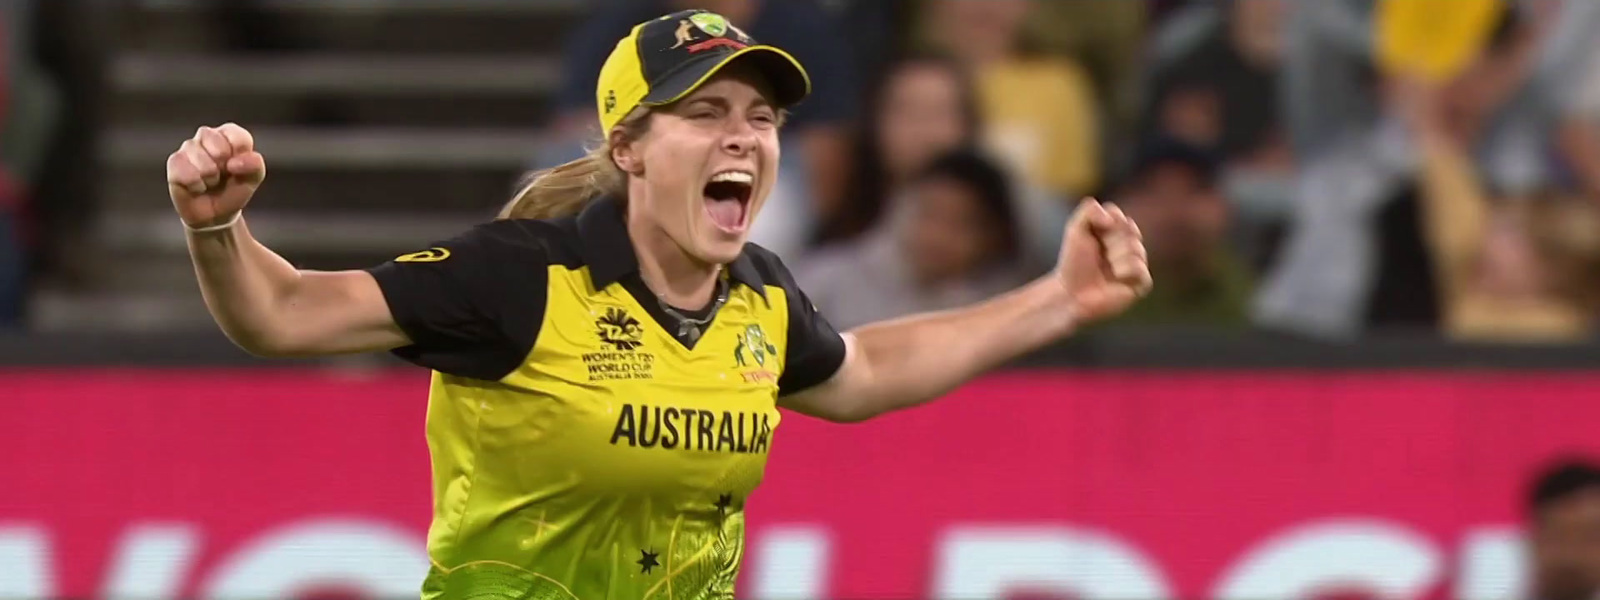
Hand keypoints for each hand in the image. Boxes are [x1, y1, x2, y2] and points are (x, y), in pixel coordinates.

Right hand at [167, 123, 265, 228]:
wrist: (215, 213)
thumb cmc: (234, 189)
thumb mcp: (253, 178)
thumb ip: (254, 165)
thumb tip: (233, 163)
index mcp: (229, 134)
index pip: (237, 137)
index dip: (240, 158)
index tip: (238, 169)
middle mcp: (207, 135)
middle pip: (218, 148)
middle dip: (223, 169)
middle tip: (222, 176)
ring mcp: (188, 147)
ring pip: (201, 161)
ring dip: (210, 179)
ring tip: (210, 182)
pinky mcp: (174, 162)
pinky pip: (186, 173)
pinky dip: (196, 186)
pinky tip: (197, 187)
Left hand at [1054, 198, 1152, 322]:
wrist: (1071, 293)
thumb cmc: (1073, 263)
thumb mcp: (1076, 229)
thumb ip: (1090, 210)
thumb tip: (1114, 219)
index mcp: (1115, 232)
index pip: (1118, 216)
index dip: (1105, 223)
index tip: (1093, 234)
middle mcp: (1129, 246)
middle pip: (1129, 229)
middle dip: (1110, 241)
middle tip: (1099, 254)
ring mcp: (1136, 264)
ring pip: (1136, 247)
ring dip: (1115, 257)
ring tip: (1106, 268)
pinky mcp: (1141, 283)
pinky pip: (1140, 268)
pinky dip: (1124, 270)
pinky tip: (1115, 277)